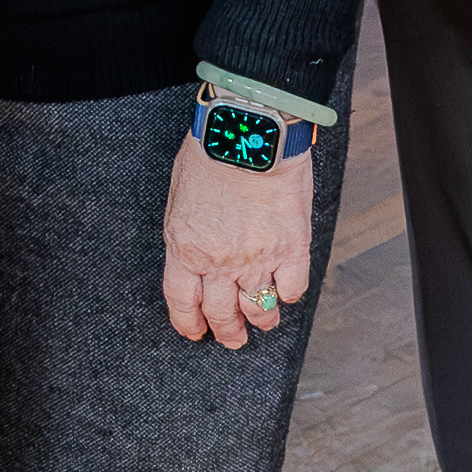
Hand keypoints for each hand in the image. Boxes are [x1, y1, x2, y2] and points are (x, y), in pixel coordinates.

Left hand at [160, 136, 316, 348]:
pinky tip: (285, 289)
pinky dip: (288, 294)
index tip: (194, 331)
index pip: (182, 301)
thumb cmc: (212, 150)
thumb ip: (187, 230)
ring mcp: (257, 258)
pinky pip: (291, 288)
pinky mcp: (291, 248)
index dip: (188, 322)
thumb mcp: (180, 194)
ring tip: (262, 322)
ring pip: (258, 309)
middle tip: (232, 339)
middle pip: (220, 313)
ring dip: (260, 320)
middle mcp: (219, 261)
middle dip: (226, 332)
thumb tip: (193, 250)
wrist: (251, 132)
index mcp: (185, 247)